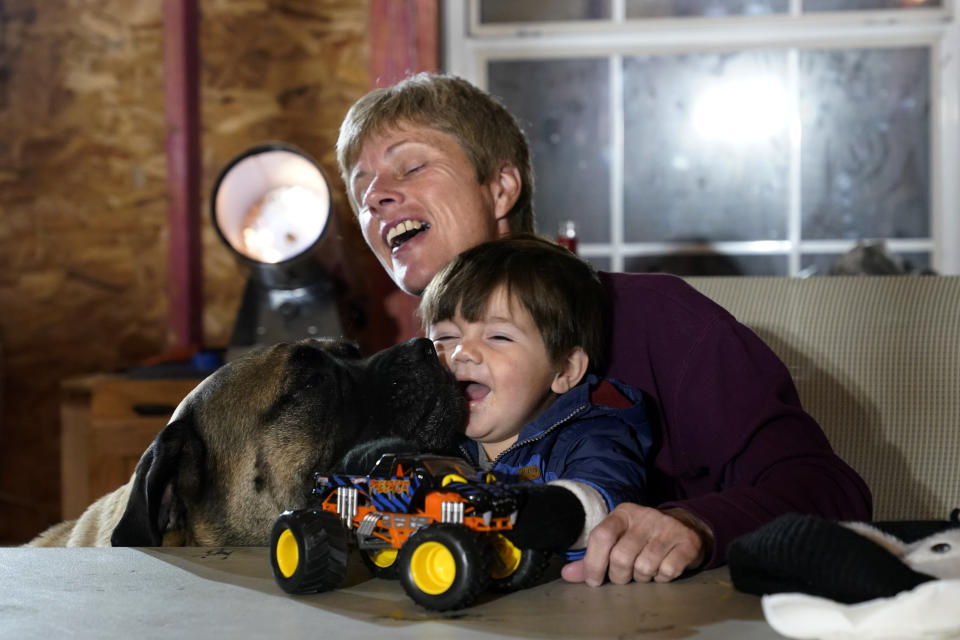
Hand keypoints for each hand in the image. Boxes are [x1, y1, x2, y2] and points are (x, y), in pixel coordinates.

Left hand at [560, 504, 711, 585]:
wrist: (685, 527)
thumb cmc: (643, 538)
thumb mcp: (617, 540)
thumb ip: (592, 558)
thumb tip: (567, 575)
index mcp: (622, 513)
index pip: (601, 536)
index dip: (594, 563)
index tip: (595, 581)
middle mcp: (645, 516)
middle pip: (621, 557)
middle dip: (620, 576)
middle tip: (625, 576)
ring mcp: (668, 527)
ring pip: (645, 567)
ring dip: (642, 578)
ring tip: (645, 571)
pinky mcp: (687, 541)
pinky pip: (668, 571)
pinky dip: (662, 578)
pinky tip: (662, 569)